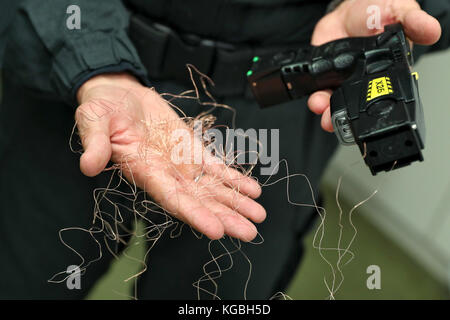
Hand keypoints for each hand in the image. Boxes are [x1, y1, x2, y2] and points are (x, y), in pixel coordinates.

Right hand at [76, 73, 265, 240]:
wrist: (119, 94)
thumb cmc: (101, 108)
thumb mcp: (92, 120)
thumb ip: (94, 144)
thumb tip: (88, 166)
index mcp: (144, 171)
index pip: (171, 199)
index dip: (194, 214)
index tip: (217, 231)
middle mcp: (166, 173)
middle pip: (198, 200)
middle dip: (224, 216)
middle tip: (249, 232)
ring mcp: (180, 163)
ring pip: (211, 187)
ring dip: (235, 201)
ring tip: (258, 214)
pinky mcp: (191, 149)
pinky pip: (215, 167)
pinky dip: (234, 178)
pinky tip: (252, 189)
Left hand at [308, 0, 441, 131]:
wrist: (351, 7)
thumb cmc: (377, 13)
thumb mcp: (400, 13)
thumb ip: (413, 22)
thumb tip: (431, 30)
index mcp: (386, 72)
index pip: (382, 96)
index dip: (374, 110)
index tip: (368, 116)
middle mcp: (363, 81)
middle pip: (356, 108)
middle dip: (345, 120)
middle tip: (336, 122)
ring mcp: (343, 80)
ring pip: (335, 105)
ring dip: (327, 113)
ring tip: (324, 112)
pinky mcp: (324, 75)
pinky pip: (318, 91)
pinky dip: (314, 99)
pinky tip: (315, 99)